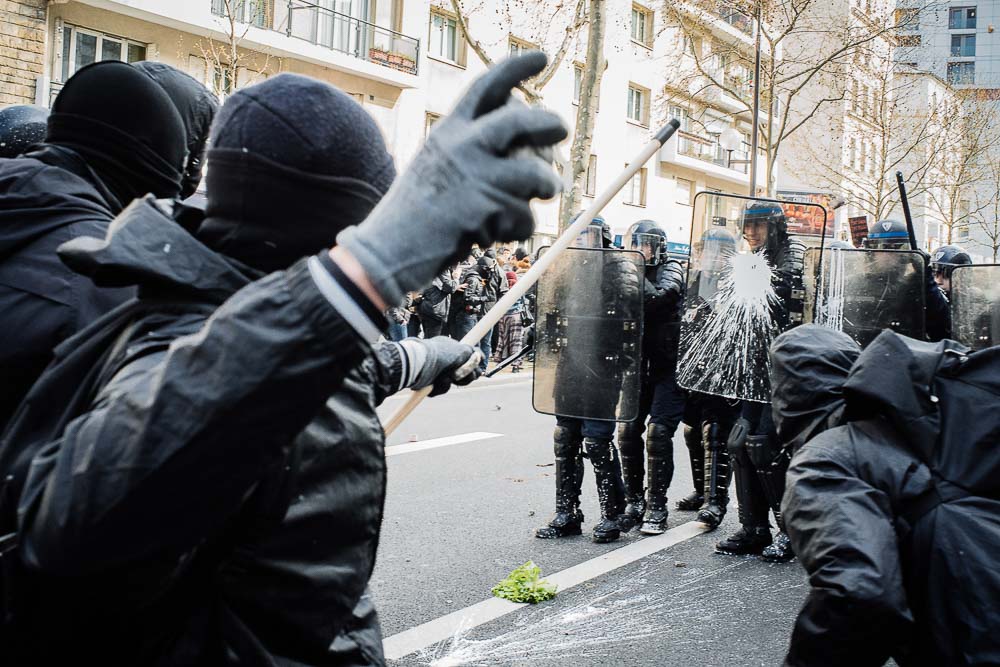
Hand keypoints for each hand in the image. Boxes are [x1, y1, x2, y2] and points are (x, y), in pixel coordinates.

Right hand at [336, 52, 566, 304]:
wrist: (387, 250)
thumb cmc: (419, 213)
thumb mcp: (440, 165)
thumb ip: (477, 150)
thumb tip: (534, 149)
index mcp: (450, 130)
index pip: (487, 87)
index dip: (516, 68)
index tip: (541, 57)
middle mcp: (462, 145)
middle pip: (521, 121)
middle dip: (550, 124)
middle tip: (561, 130)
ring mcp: (473, 176)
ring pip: (535, 173)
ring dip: (547, 185)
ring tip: (545, 192)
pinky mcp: (484, 208)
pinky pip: (524, 215)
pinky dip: (518, 227)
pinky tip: (495, 233)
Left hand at [400, 337, 482, 396]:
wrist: (417, 363)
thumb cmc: (440, 355)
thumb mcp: (461, 351)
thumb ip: (472, 354)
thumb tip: (479, 356)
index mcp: (450, 348)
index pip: (467, 356)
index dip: (472, 363)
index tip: (476, 365)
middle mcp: (444, 358)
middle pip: (464, 372)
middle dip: (466, 375)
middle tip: (459, 374)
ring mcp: (436, 371)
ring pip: (453, 382)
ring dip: (452, 382)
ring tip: (447, 377)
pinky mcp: (429, 383)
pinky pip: (442, 388)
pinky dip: (441, 387)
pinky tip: (437, 382)